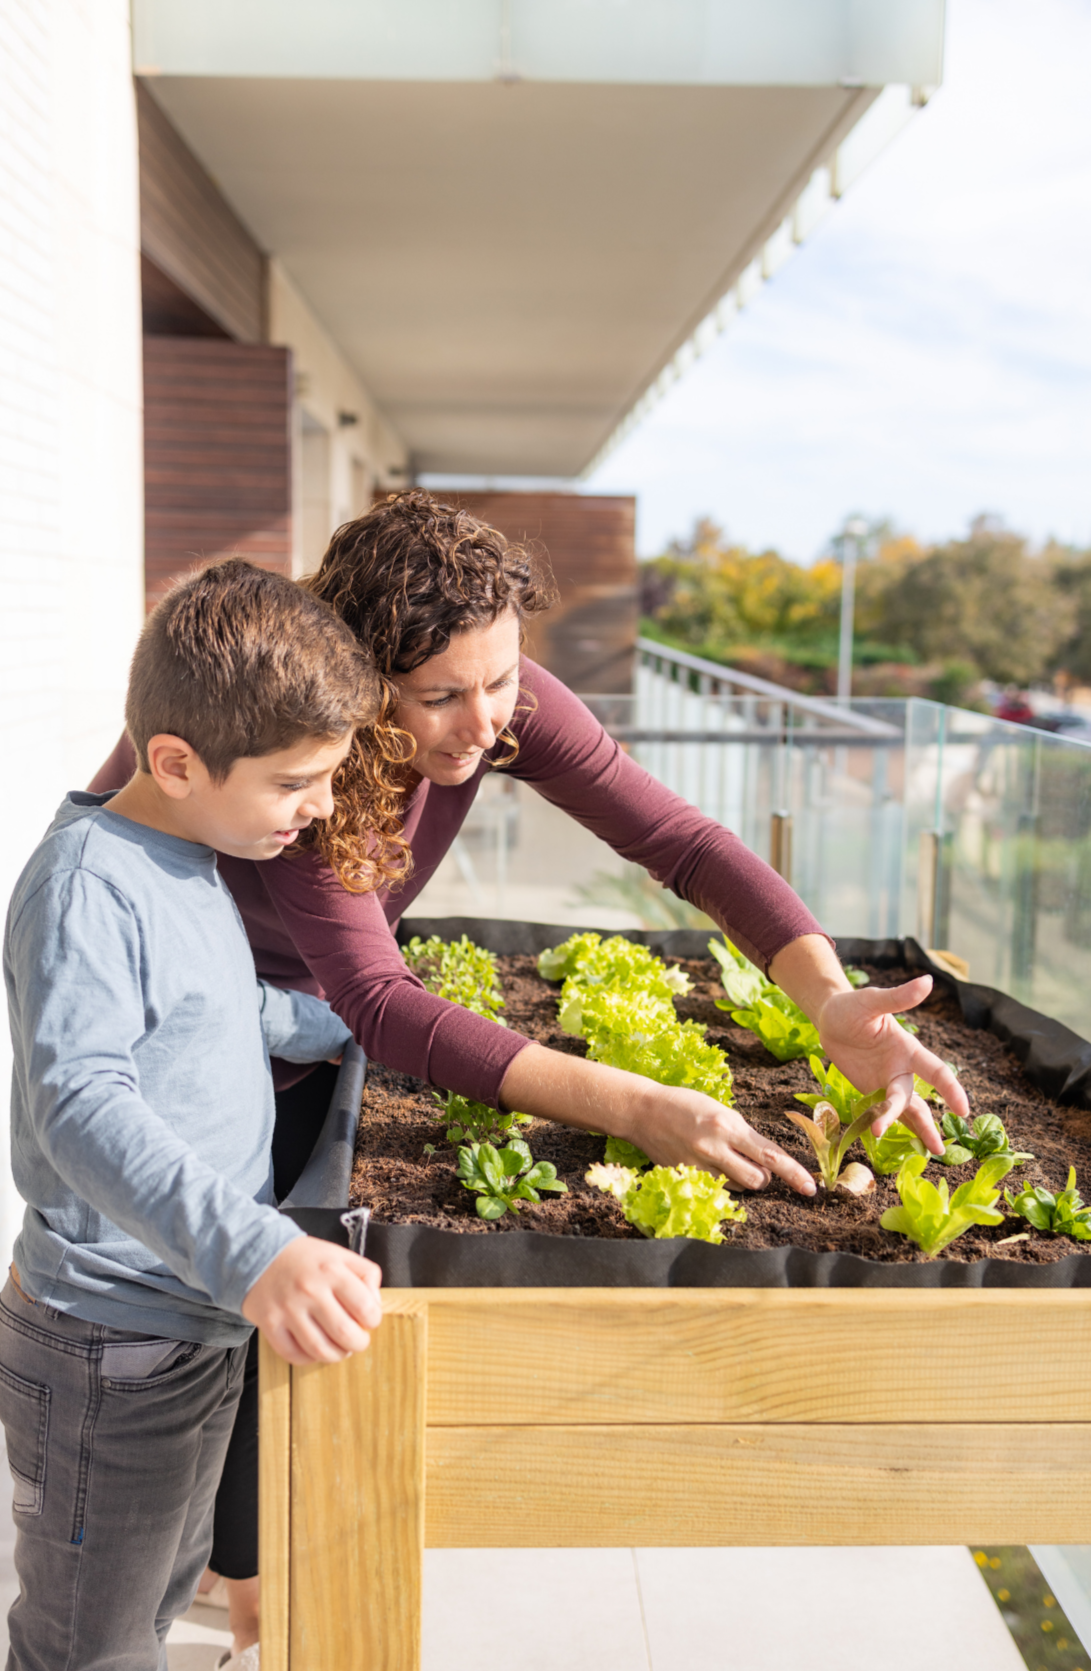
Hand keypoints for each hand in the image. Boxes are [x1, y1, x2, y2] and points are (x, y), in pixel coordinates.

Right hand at [242, 1235, 382, 1365]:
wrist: (259, 1254)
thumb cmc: (306, 1259)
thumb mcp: (340, 1255)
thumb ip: (366, 1274)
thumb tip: (376, 1305)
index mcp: (332, 1270)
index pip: (365, 1307)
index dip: (373, 1320)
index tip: (369, 1320)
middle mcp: (310, 1290)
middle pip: (345, 1334)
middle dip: (359, 1343)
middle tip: (358, 1340)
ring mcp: (288, 1309)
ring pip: (320, 1350)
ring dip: (337, 1355)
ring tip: (340, 1348)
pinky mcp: (270, 1324)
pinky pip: (294, 1355)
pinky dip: (309, 1359)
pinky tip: (315, 1349)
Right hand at [624, 1083, 816, 1195]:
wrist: (643, 1112)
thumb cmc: (685, 1106)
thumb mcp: (720, 1111)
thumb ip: (743, 1135)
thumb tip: (766, 1160)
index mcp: (727, 1125)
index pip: (770, 1155)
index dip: (794, 1173)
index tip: (811, 1187)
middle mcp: (715, 1147)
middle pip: (758, 1179)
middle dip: (764, 1177)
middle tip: (755, 1165)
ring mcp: (698, 1165)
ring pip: (738, 1187)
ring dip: (741, 1178)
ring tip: (724, 1158)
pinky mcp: (685, 1177)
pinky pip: (716, 1189)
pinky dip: (720, 1181)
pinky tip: (706, 1163)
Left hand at [817, 975, 968, 1154]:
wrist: (830, 1017)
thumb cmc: (854, 1006)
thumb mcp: (873, 1001)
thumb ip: (898, 997)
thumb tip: (928, 981)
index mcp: (908, 1050)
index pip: (936, 1072)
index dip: (951, 1090)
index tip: (963, 1110)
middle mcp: (901, 1069)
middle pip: (916, 1100)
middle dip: (927, 1123)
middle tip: (939, 1149)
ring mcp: (885, 1082)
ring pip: (904, 1111)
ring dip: (915, 1130)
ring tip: (932, 1153)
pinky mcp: (869, 1091)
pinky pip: (882, 1112)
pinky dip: (889, 1127)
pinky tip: (898, 1145)